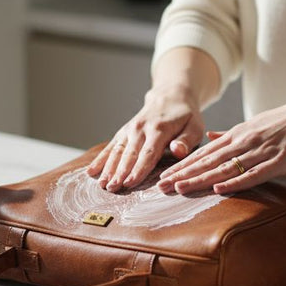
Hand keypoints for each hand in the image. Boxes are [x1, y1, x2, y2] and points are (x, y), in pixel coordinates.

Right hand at [86, 84, 206, 191]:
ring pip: (117, 151)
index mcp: (159, 129)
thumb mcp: (194, 126)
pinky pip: (111, 146)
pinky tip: (91, 171)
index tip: (130, 183)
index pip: (148, 153)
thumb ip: (186, 140)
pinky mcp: (124, 132)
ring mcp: (129, 130)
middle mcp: (140, 129)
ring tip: (102, 184)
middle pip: (129, 154)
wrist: (171, 96)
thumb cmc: (186, 116)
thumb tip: (178, 151)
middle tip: (112, 189)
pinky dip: (101, 159)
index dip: (138, 169)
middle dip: (120, 172)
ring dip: (108, 168)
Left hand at [157, 87, 285, 194]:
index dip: (182, 165)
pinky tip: (219, 188)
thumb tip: (210, 135)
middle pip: (208, 160)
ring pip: (225, 167)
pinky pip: (254, 173)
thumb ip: (232, 133)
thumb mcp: (257, 123)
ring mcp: (262, 150)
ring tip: (180, 189)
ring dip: (201, 178)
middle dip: (183, 174)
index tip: (163, 176)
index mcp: (239, 133)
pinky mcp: (280, 160)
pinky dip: (236, 181)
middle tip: (160, 186)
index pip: (204, 152)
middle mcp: (245, 140)